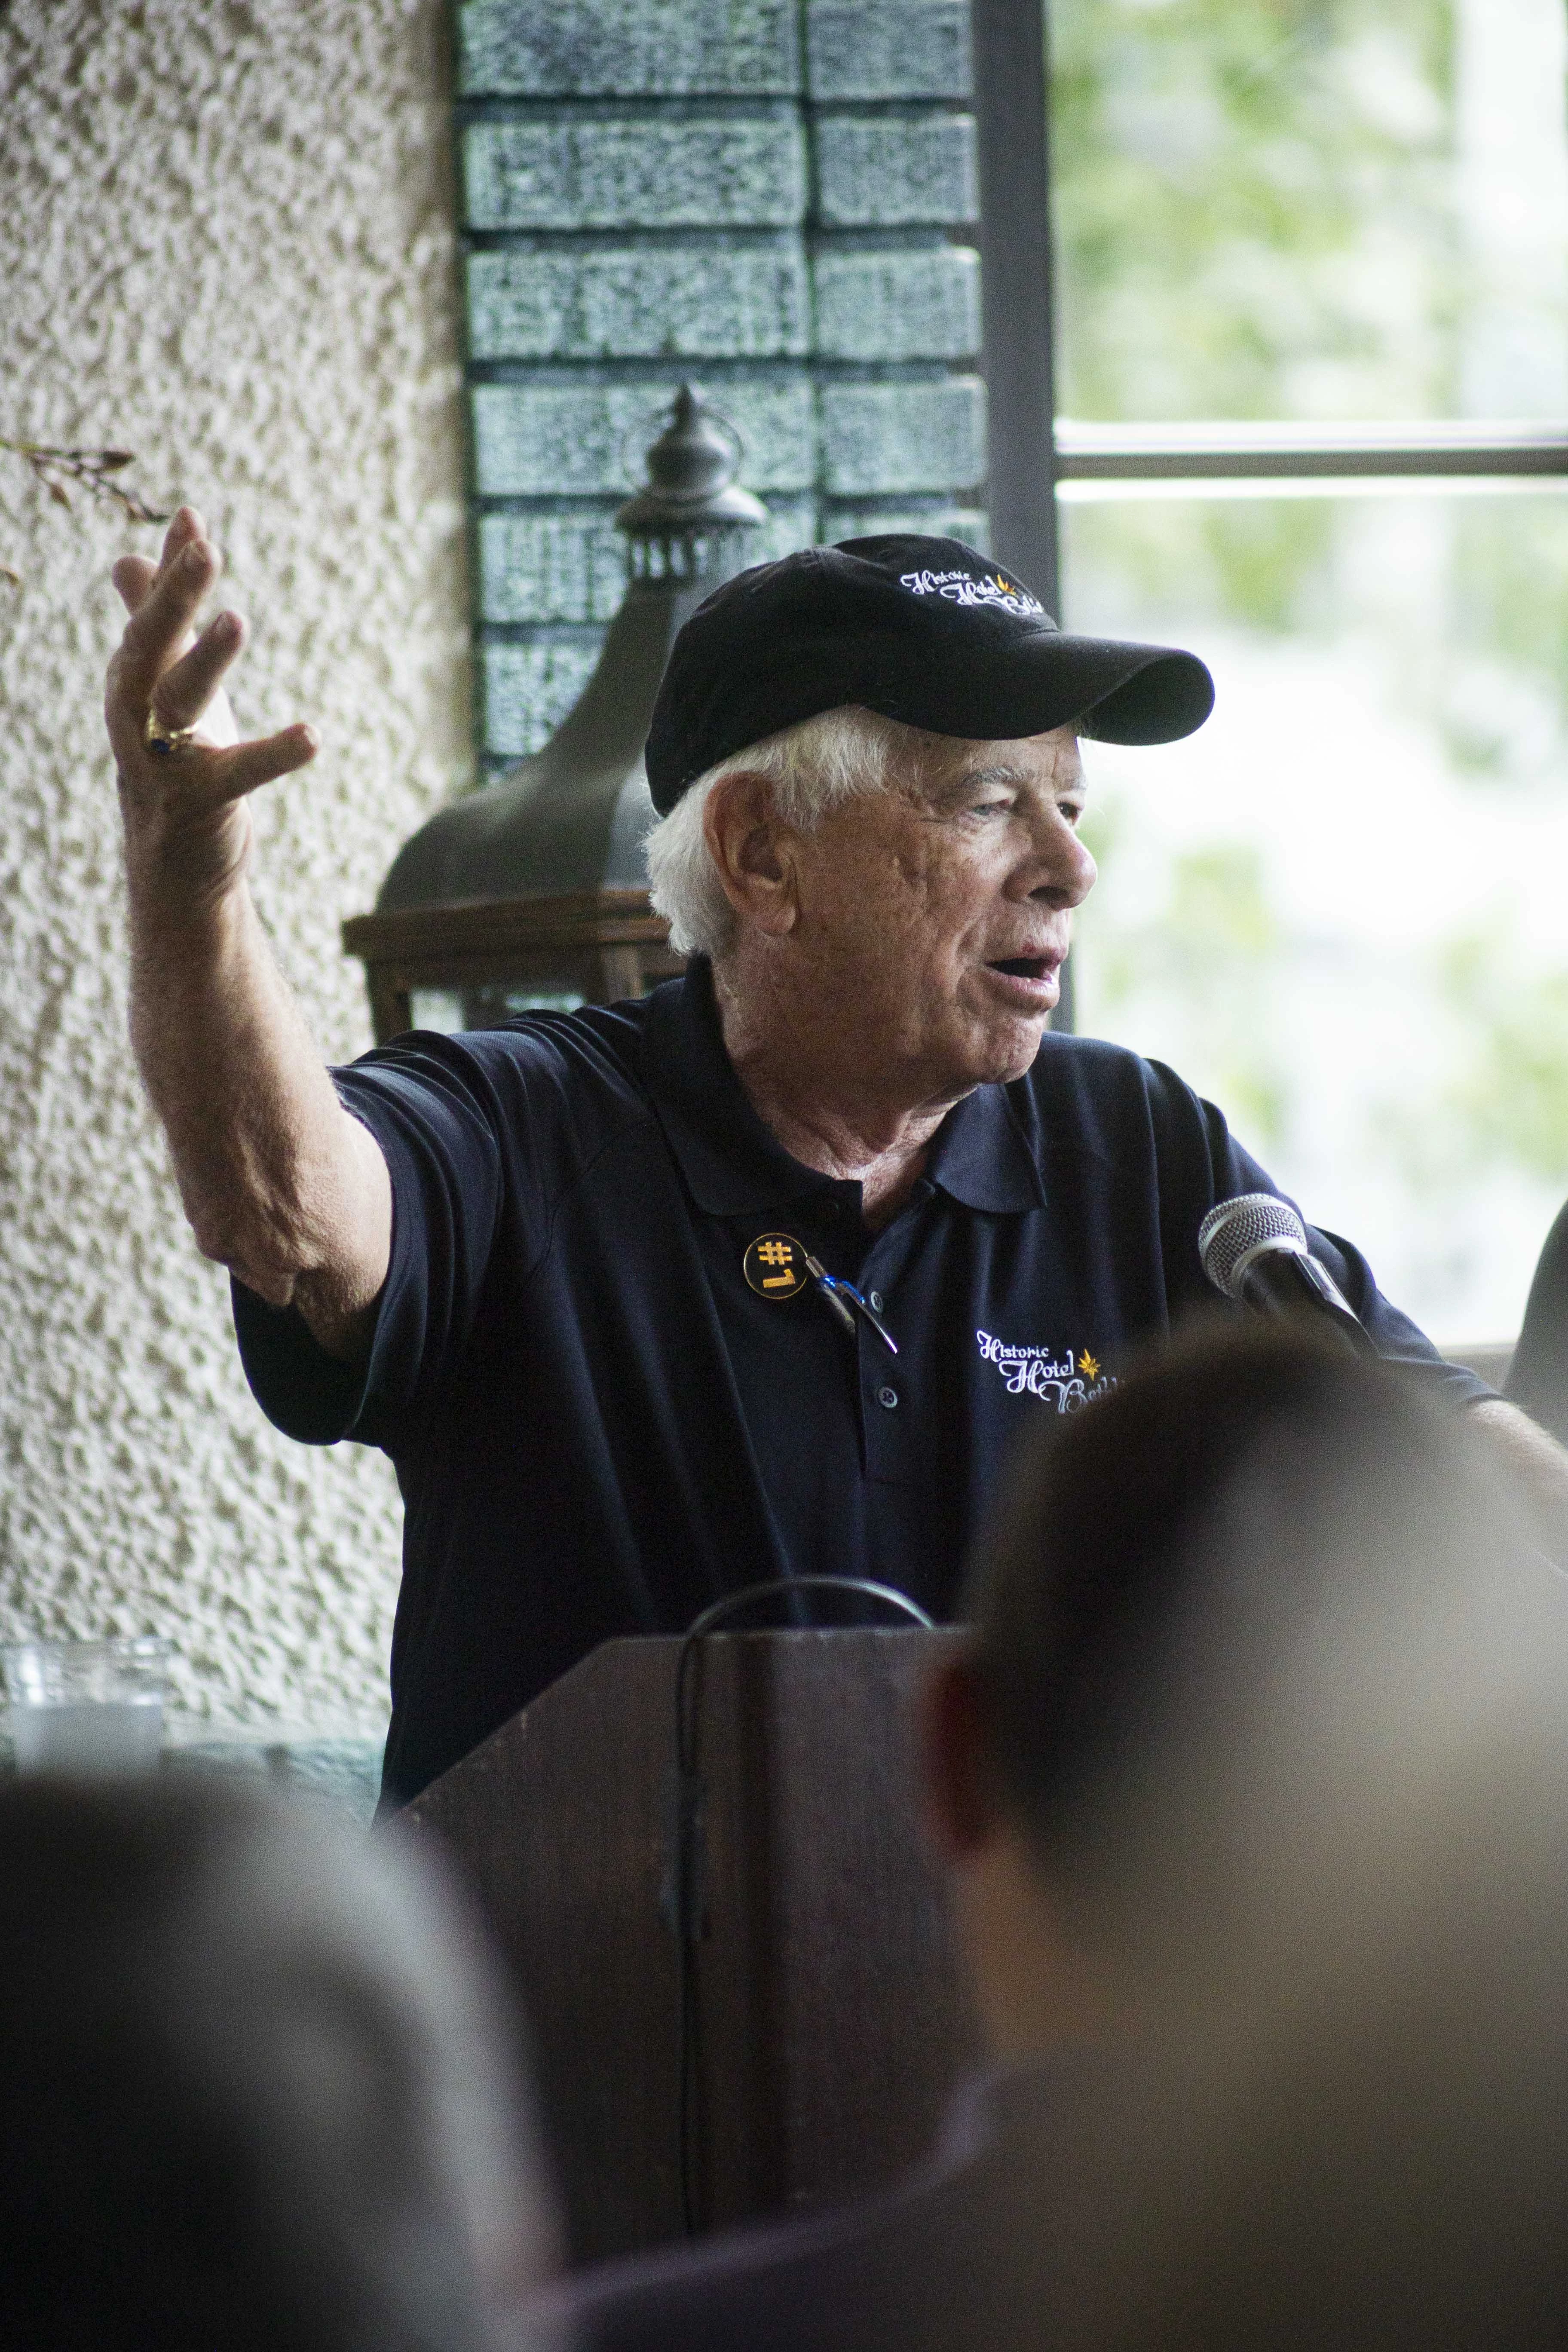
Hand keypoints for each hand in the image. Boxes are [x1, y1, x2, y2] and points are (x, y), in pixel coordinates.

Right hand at [105, 505, 317, 909]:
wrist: (171, 855)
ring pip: (179, 700)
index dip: (169, 566)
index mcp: (133, 677)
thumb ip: (151, 619)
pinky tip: (312, 737)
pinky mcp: (200, 802)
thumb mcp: (163, 685)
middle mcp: (136, 711)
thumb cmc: (170, 755)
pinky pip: (239, 773)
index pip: (149, 612)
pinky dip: (275, 754)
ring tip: (236, 620)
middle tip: (207, 551)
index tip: (192, 516)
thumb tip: (129, 557)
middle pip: (149, 645)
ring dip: (205, 658)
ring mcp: (163, 758)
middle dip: (174, 598)